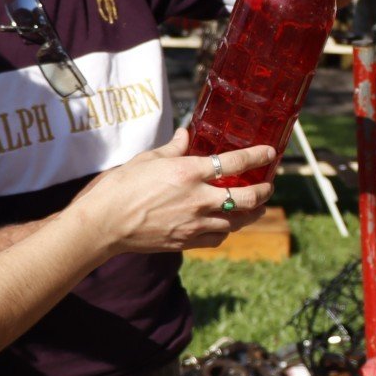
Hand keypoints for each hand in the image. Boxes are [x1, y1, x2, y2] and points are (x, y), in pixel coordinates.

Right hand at [70, 129, 276, 252]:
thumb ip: (173, 147)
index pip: (235, 163)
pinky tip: (227, 225)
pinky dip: (227, 231)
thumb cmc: (121, 186)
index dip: (258, 157)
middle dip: (264, 191)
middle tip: (268, 185)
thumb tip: (186, 134)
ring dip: (251, 213)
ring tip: (257, 207)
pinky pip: (218, 238)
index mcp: (189, 172)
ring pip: (237, 222)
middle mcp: (198, 199)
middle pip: (246, 197)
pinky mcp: (186, 241)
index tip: (271, 153)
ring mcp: (194, 223)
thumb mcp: (148, 159)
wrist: (104, 223)